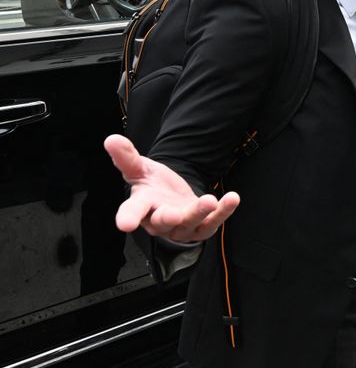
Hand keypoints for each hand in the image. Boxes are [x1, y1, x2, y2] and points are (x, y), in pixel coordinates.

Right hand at [104, 134, 239, 241]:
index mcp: (142, 207)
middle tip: (173, 214)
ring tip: (210, 200)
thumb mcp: (140, 169)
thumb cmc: (152, 186)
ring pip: (190, 223)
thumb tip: (111, 139)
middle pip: (162, 222)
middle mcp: (159, 221)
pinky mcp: (201, 228)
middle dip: (168, 219)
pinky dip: (223, 211)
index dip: (128, 217)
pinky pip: (213, 222)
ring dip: (200, 212)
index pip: (132, 211)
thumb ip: (126, 157)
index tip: (124, 224)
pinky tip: (232, 198)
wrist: (172, 197)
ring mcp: (181, 227)